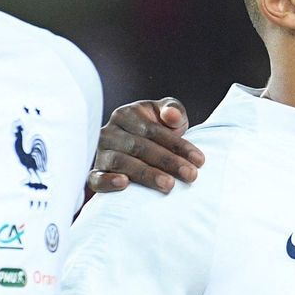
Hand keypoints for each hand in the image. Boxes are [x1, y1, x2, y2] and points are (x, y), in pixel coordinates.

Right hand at [87, 98, 203, 194]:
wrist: (136, 144)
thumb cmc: (156, 128)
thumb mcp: (167, 114)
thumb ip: (173, 110)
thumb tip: (171, 116)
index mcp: (126, 114)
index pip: (154, 130)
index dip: (178, 145)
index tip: (200, 160)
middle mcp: (110, 132)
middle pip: (139, 147)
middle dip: (168, 162)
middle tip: (191, 175)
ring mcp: (101, 153)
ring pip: (121, 163)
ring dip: (146, 174)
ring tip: (169, 185)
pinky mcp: (95, 172)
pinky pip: (95, 178)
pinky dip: (108, 181)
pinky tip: (124, 184)